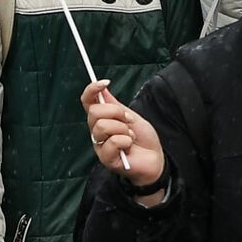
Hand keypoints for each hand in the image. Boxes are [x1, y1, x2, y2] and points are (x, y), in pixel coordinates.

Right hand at [79, 79, 165, 204]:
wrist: (154, 159)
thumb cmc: (142, 138)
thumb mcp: (131, 116)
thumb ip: (115, 104)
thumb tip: (102, 87)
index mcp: (101, 119)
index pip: (87, 101)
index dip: (92, 89)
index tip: (106, 82)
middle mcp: (96, 132)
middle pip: (94, 112)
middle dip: (117, 113)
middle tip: (129, 121)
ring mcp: (100, 146)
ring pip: (102, 126)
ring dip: (123, 129)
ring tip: (130, 136)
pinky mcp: (106, 159)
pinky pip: (112, 142)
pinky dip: (126, 141)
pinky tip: (129, 146)